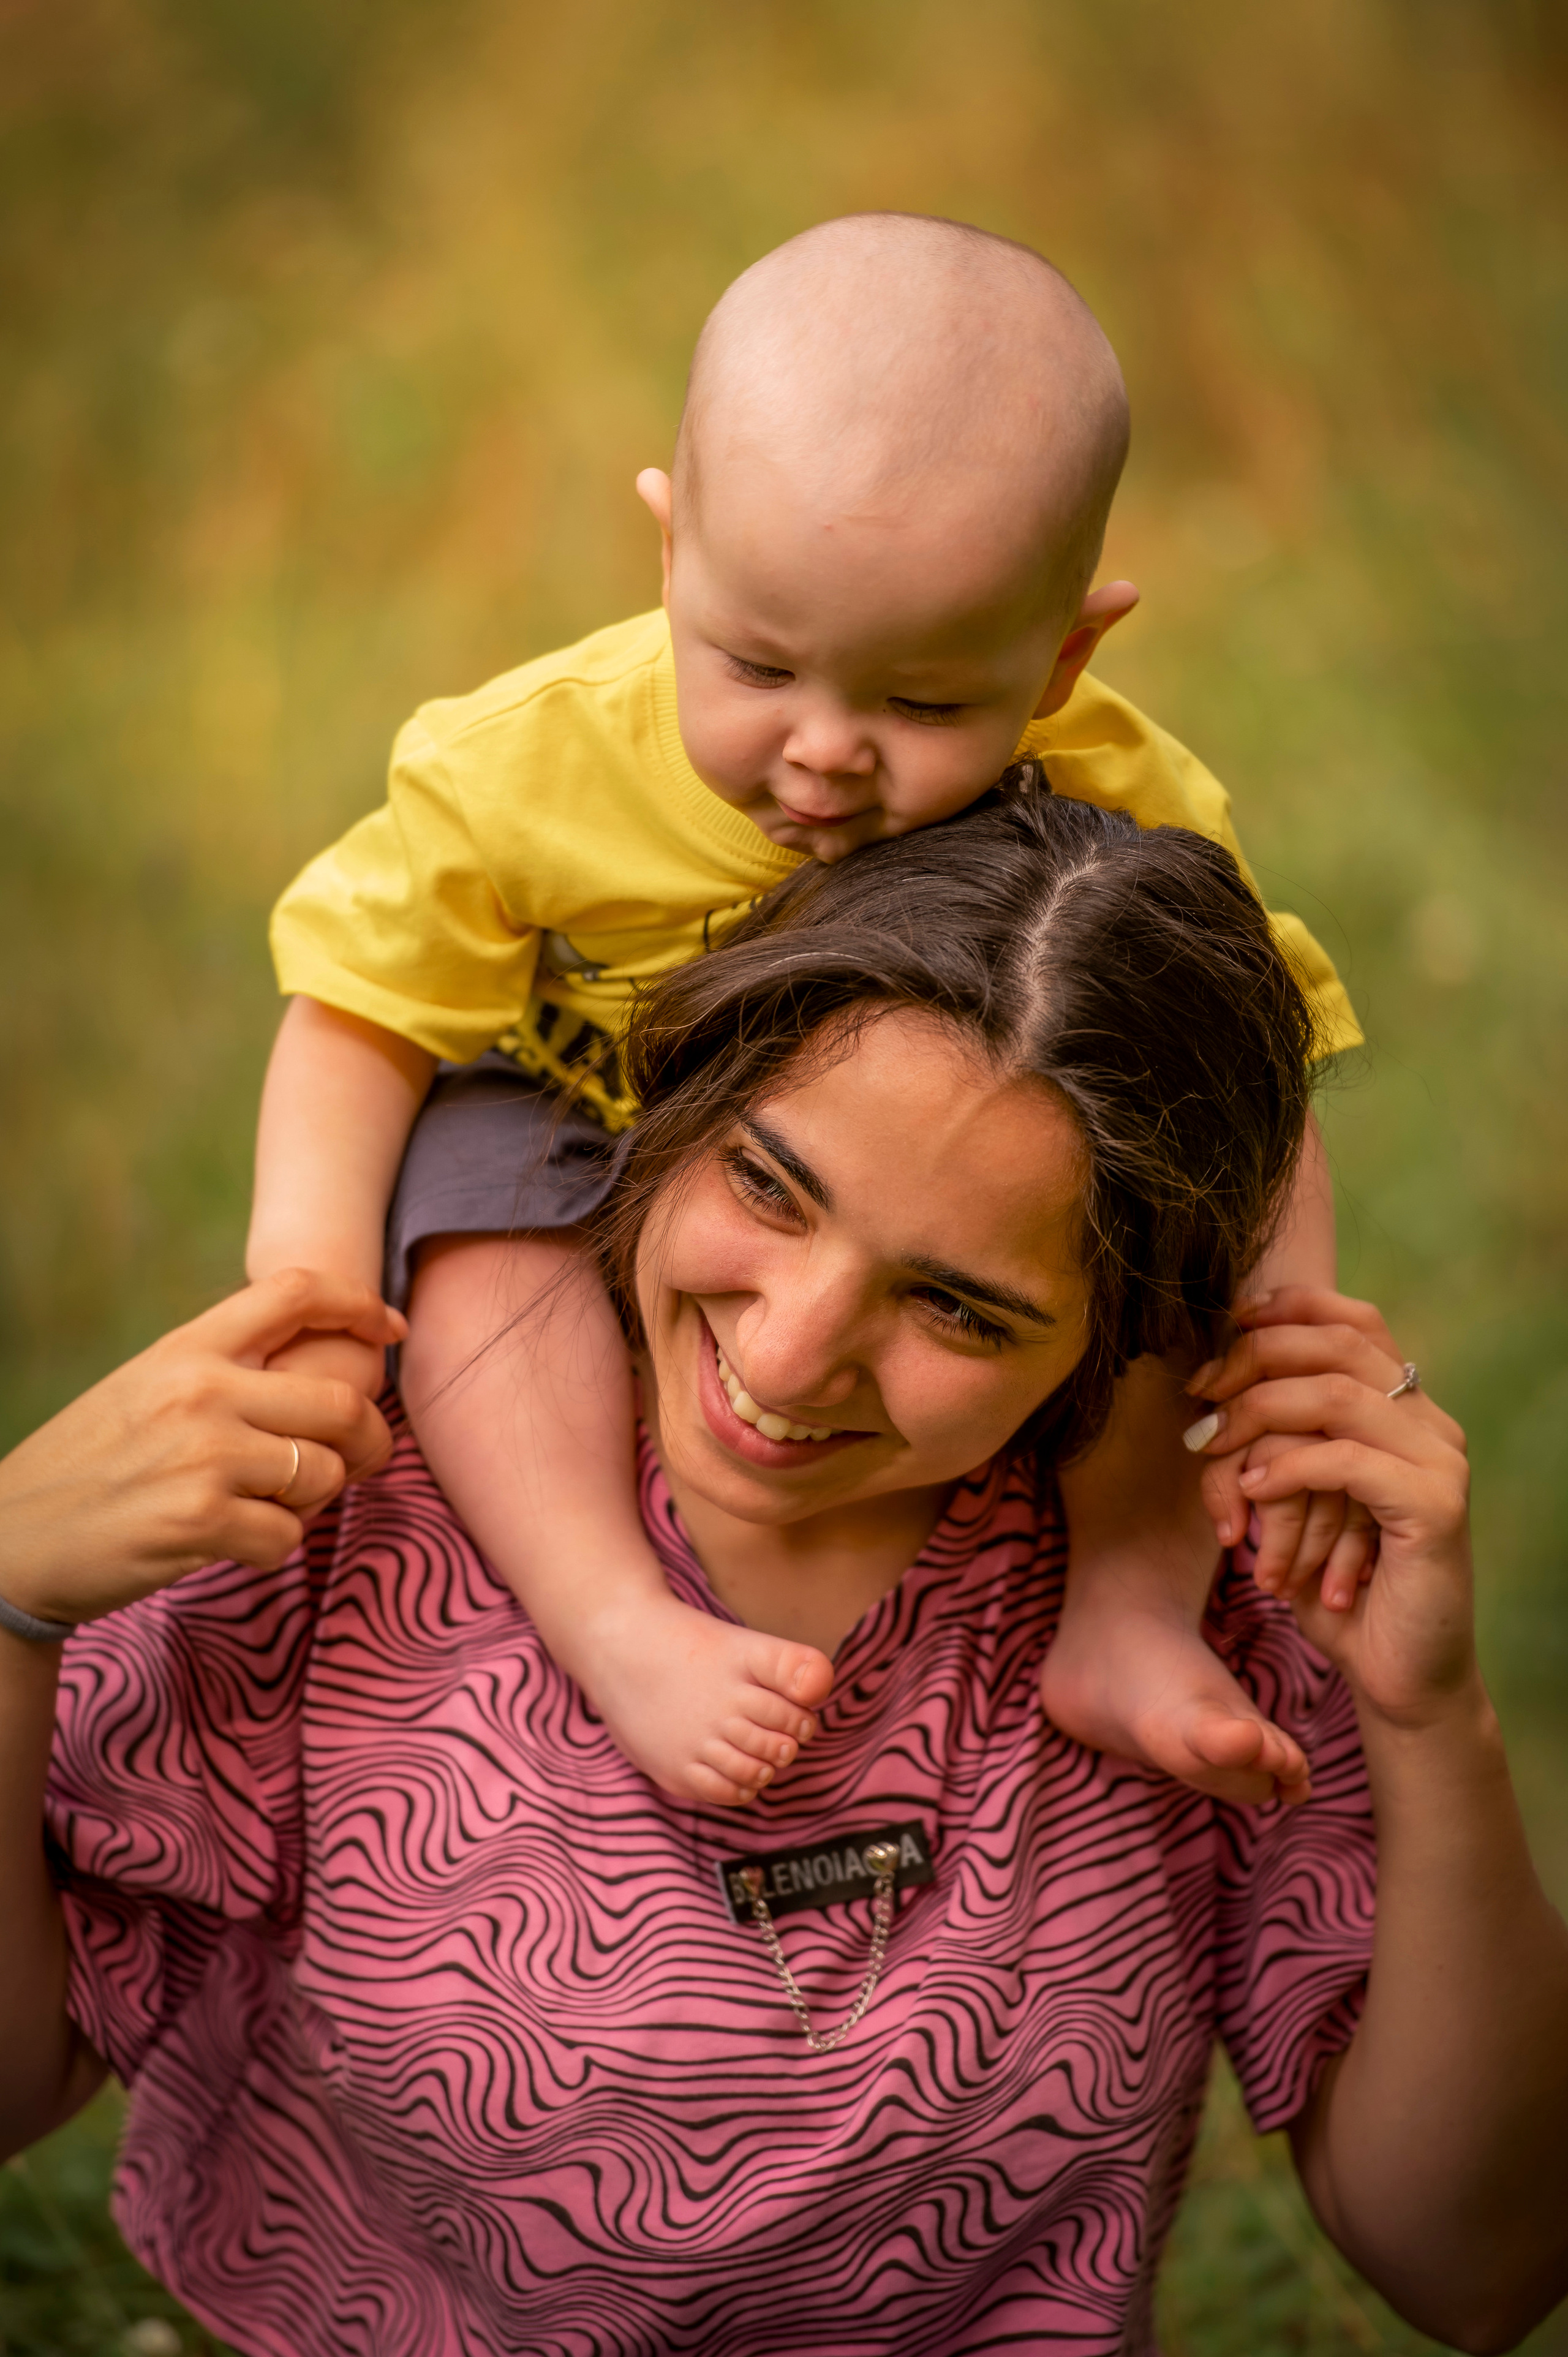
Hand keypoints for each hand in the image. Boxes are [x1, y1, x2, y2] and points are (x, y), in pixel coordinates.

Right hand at [0, 1270, 405, 1627]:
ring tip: (269, 1507)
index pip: (296, 1292)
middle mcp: (201, 1390)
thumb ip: (226, 1372)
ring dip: (314, 1502)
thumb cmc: (93, 1467)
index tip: (391, 1331)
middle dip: (369, 1439)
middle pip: (342, 1401)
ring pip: (324, 1474)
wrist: (13, 1539)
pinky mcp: (200, 1521)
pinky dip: (275, 1548)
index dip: (361, 1305)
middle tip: (359, 1462)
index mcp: (188, 1347)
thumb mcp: (150, 1389)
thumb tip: (325, 1374)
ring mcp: (203, 1455)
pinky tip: (235, 1543)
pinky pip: (288, 1536)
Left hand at [1187, 1287, 1474, 1731]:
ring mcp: (1441, 1461)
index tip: (1225, 1326)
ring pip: (1337, 1397)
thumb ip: (1273, 1437)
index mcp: (1405, 1408)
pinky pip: (1347, 1462)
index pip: (1355, 1320)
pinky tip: (1250, 1492)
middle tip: (1201, 1392)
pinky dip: (1286, 1469)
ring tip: (1211, 1445)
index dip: (1288, 1310)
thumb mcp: (1293, 1497)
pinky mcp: (1435, 1506)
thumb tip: (1206, 1386)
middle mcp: (1431, 1422)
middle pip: (1339, 1345)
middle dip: (1255, 1359)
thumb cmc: (1336, 1584)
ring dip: (1258, 1414)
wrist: (1396, 1672)